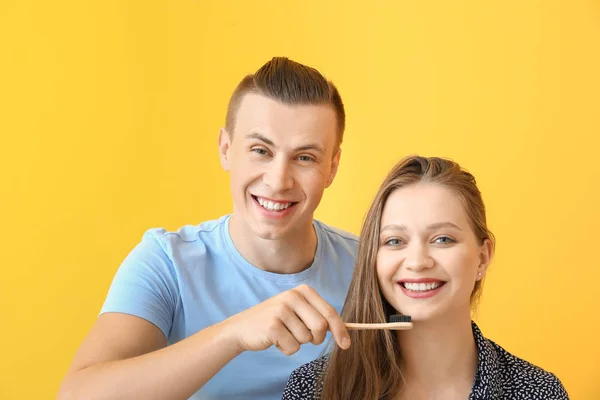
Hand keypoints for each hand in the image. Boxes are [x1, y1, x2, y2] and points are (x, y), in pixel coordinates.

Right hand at [222, 284, 350, 355]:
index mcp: (303, 291)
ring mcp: (281, 310)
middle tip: (304, 338)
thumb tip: (342, 332)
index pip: (329, 312)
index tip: (346, 344)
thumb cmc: (276, 320)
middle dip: (316, 339)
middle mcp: (292, 296)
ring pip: (306, 339)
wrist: (243, 327)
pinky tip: (275, 340)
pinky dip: (286, 349)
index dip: (340, 330)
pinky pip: (293, 348)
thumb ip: (317, 316)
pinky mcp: (272, 326)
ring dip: (298, 343)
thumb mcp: (298, 311)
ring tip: (284, 334)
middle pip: (320, 327)